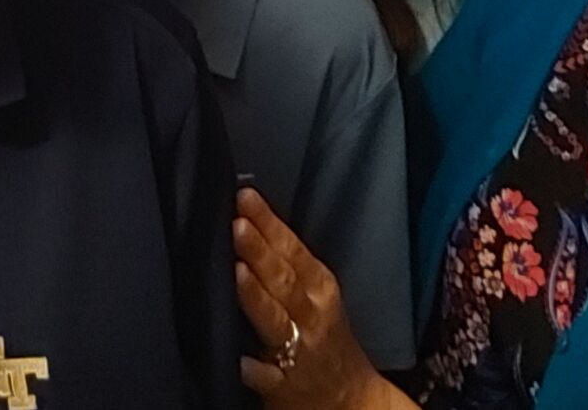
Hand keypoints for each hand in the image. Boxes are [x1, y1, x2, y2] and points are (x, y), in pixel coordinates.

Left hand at [232, 188, 408, 409]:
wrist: (350, 400)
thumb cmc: (323, 336)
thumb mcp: (314, 294)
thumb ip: (283, 263)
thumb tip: (245, 217)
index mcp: (319, 288)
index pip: (292, 250)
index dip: (270, 224)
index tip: (246, 197)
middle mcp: (311, 316)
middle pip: (283, 279)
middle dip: (260, 251)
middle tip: (237, 223)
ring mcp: (298, 351)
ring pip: (276, 320)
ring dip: (256, 296)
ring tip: (237, 271)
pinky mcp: (284, 385)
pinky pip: (267, 376)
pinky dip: (253, 368)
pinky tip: (238, 359)